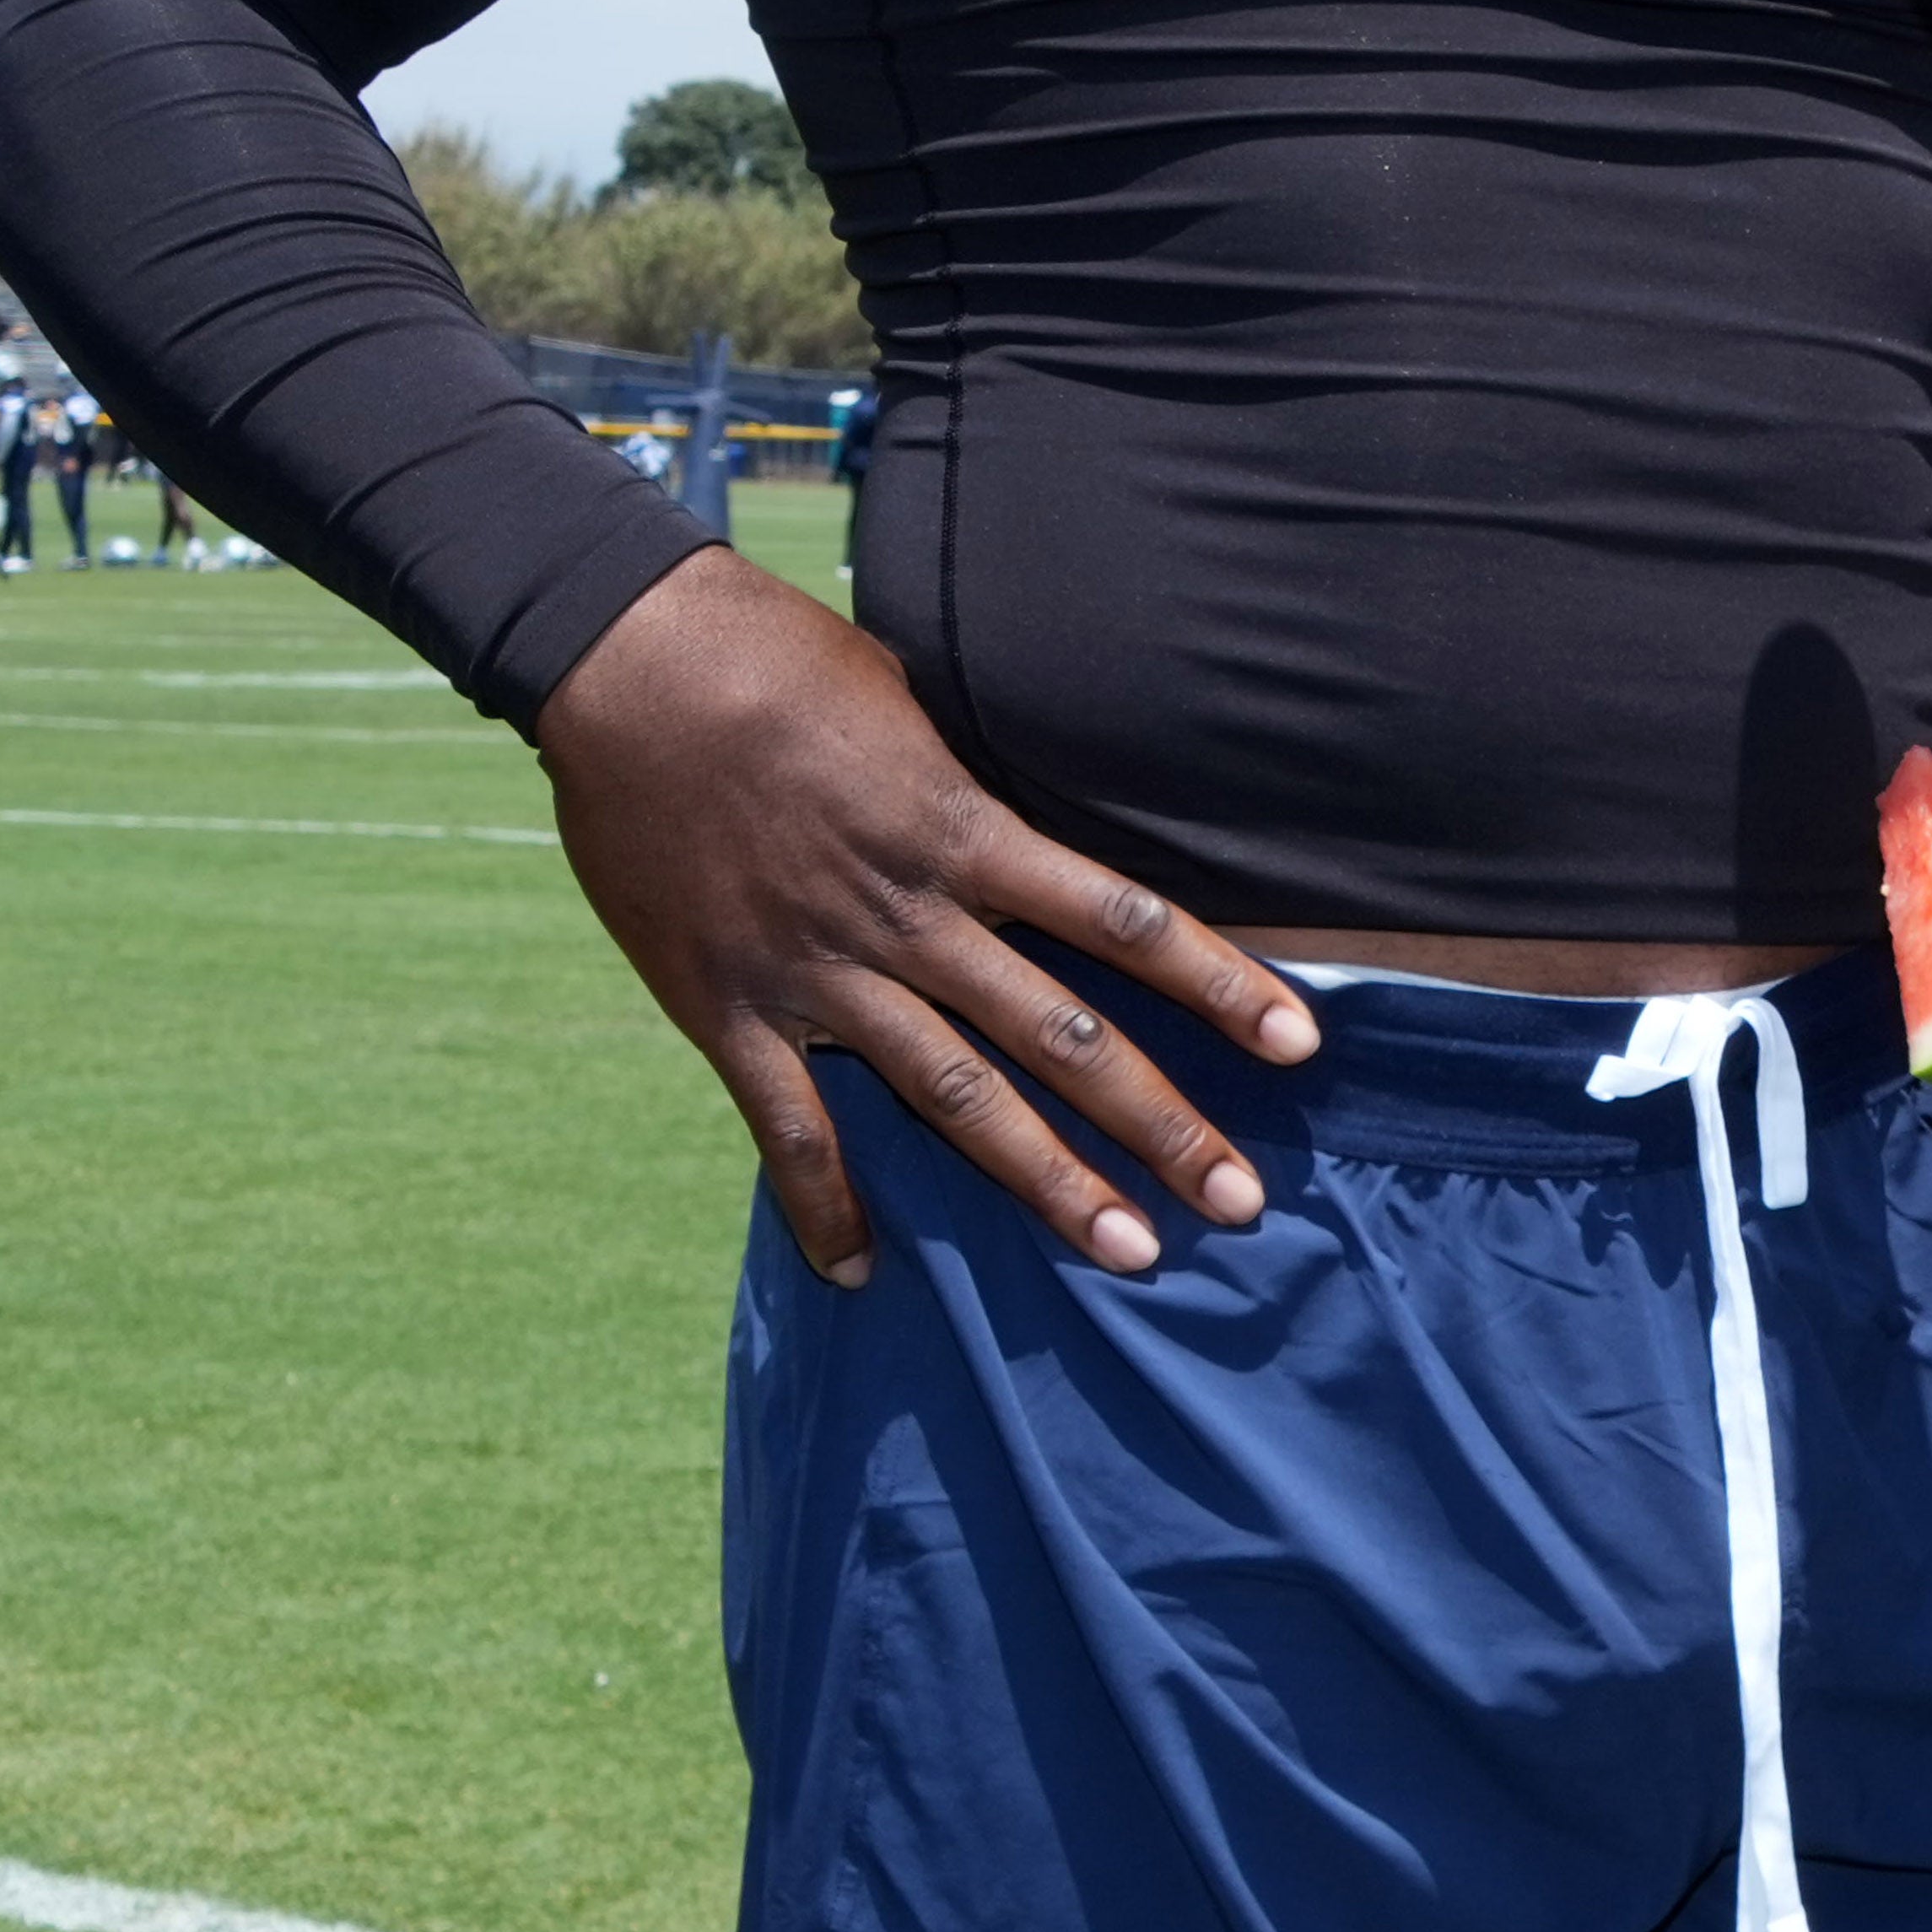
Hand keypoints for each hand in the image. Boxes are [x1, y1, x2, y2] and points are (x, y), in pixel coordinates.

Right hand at [529, 545, 1318, 1284]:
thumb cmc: (779, 658)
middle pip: (1063, 1036)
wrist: (632, 666)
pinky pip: (788, 1128)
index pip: (1124, 922)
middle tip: (1241, 1202)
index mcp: (966, 832)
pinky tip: (861, 1273)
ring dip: (1046, 1181)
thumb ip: (967, 785)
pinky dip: (825, 1205)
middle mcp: (911, 916)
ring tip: (1126, 1253)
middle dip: (1160, 1124)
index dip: (1218, 982)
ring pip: (954, 1099)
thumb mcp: (909, 702)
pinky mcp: (728, 1006)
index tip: (1298, 1043)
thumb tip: (1014, 817)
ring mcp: (821, 971)